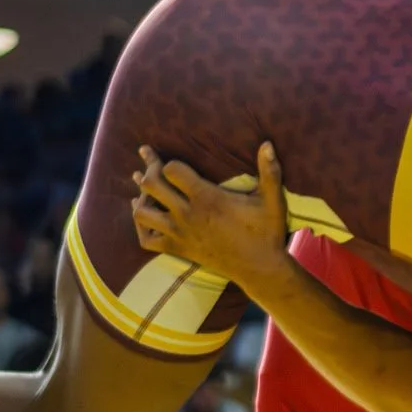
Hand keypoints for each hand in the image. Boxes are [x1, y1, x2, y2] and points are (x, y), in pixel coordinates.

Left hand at [132, 143, 291, 293]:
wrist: (259, 268)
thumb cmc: (266, 232)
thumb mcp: (272, 200)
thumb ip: (269, 171)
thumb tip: (267, 143)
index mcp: (207, 197)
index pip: (172, 170)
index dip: (168, 162)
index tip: (168, 156)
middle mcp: (187, 214)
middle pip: (152, 185)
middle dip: (147, 167)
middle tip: (145, 155)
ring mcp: (180, 233)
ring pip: (143, 213)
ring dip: (140, 197)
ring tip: (141, 187)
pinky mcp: (179, 249)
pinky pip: (147, 240)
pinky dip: (140, 228)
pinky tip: (143, 217)